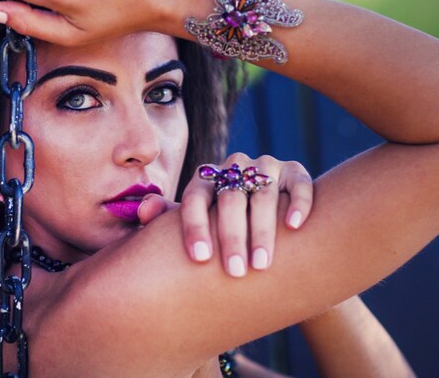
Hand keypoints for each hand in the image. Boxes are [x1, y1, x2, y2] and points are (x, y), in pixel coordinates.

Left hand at [139, 153, 313, 277]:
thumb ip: (168, 217)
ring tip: (261, 265)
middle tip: (234, 272)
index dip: (195, 227)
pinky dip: (296, 203)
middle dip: (231, 237)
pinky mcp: (294, 172)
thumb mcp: (195, 220)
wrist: (263, 212)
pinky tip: (293, 226)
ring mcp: (265, 166)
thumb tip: (142, 210)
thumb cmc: (219, 223)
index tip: (199, 258)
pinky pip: (297, 184)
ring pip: (262, 195)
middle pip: (229, 200)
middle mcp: (234, 166)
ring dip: (262, 230)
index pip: (195, 198)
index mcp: (205, 178)